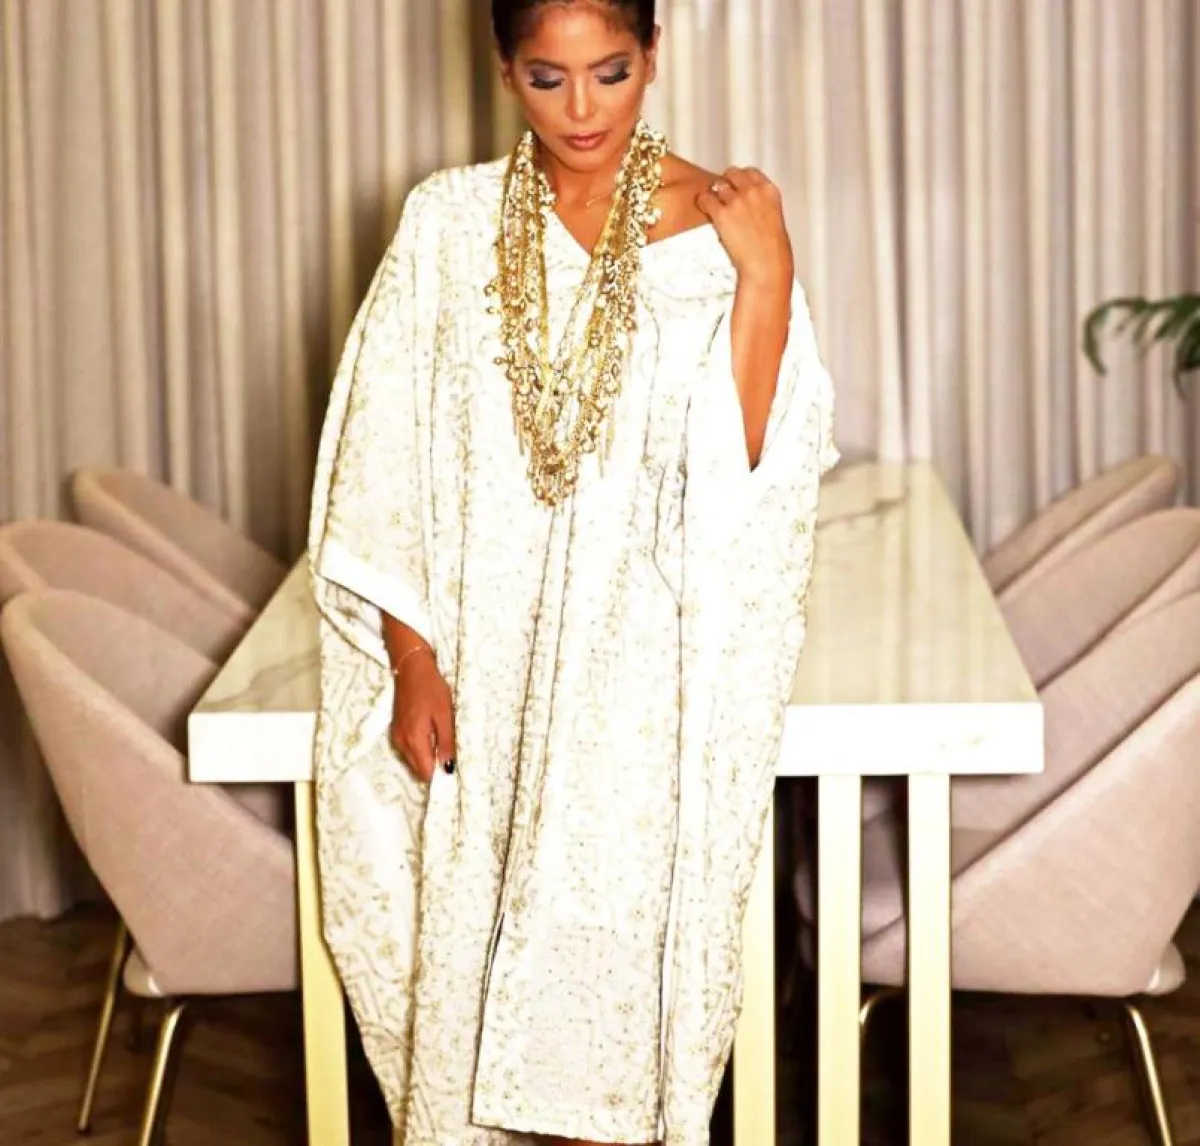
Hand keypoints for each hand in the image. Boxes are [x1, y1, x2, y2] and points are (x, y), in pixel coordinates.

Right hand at [389, 649, 455, 782]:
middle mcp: (401, 742)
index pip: (425, 772)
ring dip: (427, 757)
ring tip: (441, 740)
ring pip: (413, 761)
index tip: (452, 768)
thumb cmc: (431, 688)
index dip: (439, 774)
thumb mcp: (445, 715)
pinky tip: (431, 734)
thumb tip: (448, 767)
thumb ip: (446, 742)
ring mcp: (397, 737)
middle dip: (434, 766)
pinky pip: (409, 750)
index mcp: (414, 739)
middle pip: (418, 769)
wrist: (411, 668)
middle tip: (450, 752)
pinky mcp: (396, 730)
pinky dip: (420, 748)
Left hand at [695, 167, 793, 288]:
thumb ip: (761, 206)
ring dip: (714, 194)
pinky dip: (702, 202)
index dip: (741, 179)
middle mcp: (753, 192)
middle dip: (726, 183)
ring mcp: (737, 201)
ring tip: (713, 206)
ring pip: (718, 185)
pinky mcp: (721, 214)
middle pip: (732, 173)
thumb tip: (749, 206)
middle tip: (722, 197)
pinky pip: (705, 198)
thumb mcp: (774, 219)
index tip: (737, 186)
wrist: (766, 264)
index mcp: (769, 191)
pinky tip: (704, 210)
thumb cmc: (772, 250)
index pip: (751, 172)